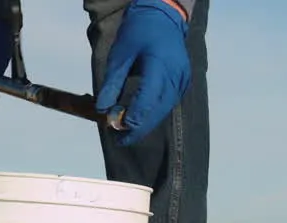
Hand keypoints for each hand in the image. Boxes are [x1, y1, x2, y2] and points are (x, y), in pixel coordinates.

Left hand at [95, 0, 190, 145]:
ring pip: (164, 110)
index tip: (117, 130)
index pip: (147, 100)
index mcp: (159, 65)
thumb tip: (102, 110)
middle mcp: (175, 76)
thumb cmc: (138, 32)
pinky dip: (154, 113)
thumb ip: (112, 84)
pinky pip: (168, 104)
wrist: (164, 16)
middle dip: (139, 128)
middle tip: (119, 140)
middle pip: (158, 111)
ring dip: (146, 123)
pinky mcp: (183, 83)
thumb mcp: (119, 55)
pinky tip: (140, 119)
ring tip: (127, 133)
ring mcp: (182, 81)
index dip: (133, 118)